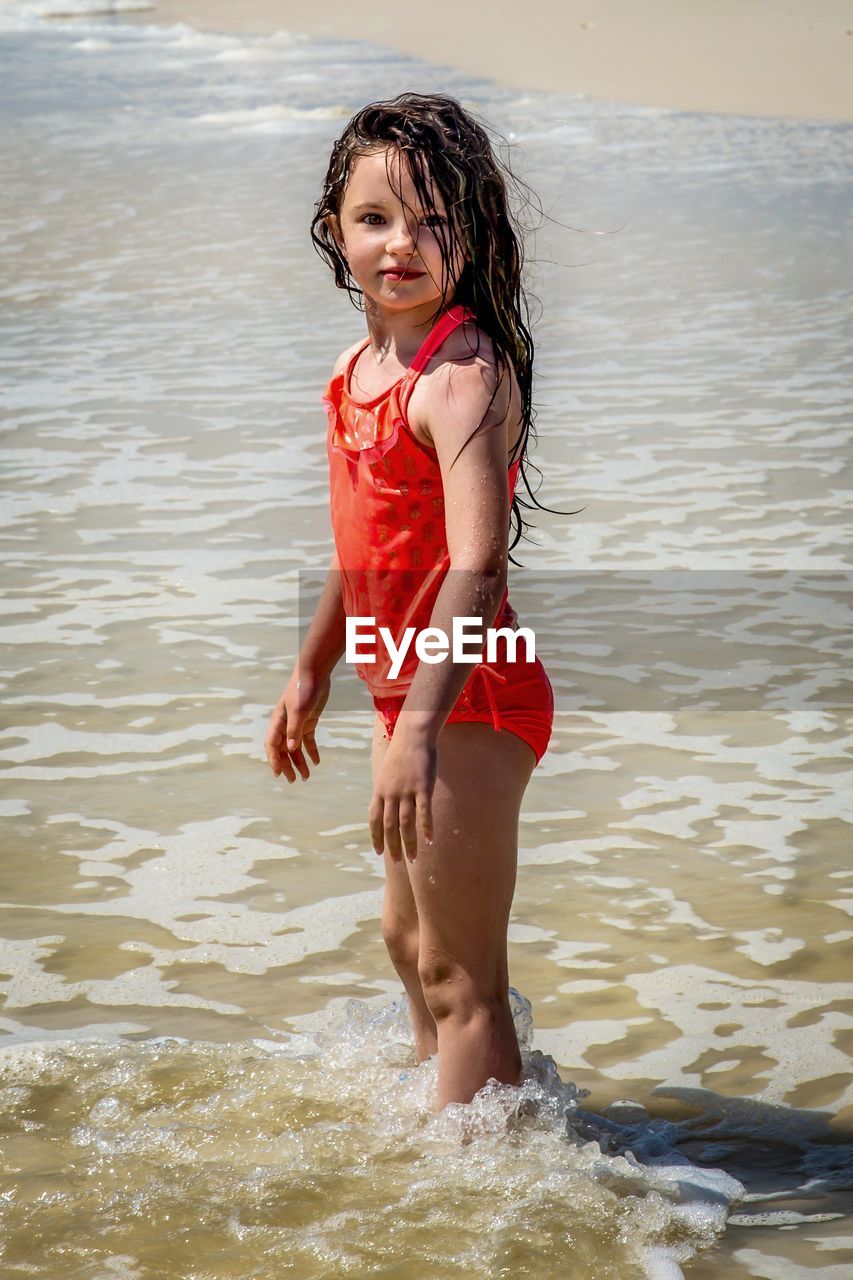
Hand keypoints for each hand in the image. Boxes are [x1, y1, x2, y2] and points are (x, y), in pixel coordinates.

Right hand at [265, 670, 329, 782]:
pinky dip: (311, 751)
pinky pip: (308, 740)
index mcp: (278, 722)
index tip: (278, 773)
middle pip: (283, 750)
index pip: (272, 745)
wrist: (315, 673)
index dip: (274, 760)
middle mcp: (285, 725)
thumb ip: (294, 729)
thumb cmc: (303, 689)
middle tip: (292, 781)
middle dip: (287, 766)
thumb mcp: (299, 710)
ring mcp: (297, 723)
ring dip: (299, 762)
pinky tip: (317, 762)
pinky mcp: (309, 721)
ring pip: (295, 748)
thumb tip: (290, 749)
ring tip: (306, 777)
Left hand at [369, 728, 435, 861]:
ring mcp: (406, 791)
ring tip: (413, 859)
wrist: (413, 737)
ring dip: (409, 843)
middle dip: (393, 847)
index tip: (380, 852)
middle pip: (389, 826)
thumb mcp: (386, 774)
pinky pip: (424, 812)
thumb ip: (384, 792)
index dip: (376, 838)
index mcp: (379, 791)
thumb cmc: (400, 755)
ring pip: (406, 823)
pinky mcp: (422, 787)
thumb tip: (384, 808)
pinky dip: (426, 828)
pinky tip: (429, 840)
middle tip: (398, 863)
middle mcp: (390, 794)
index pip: (374, 820)